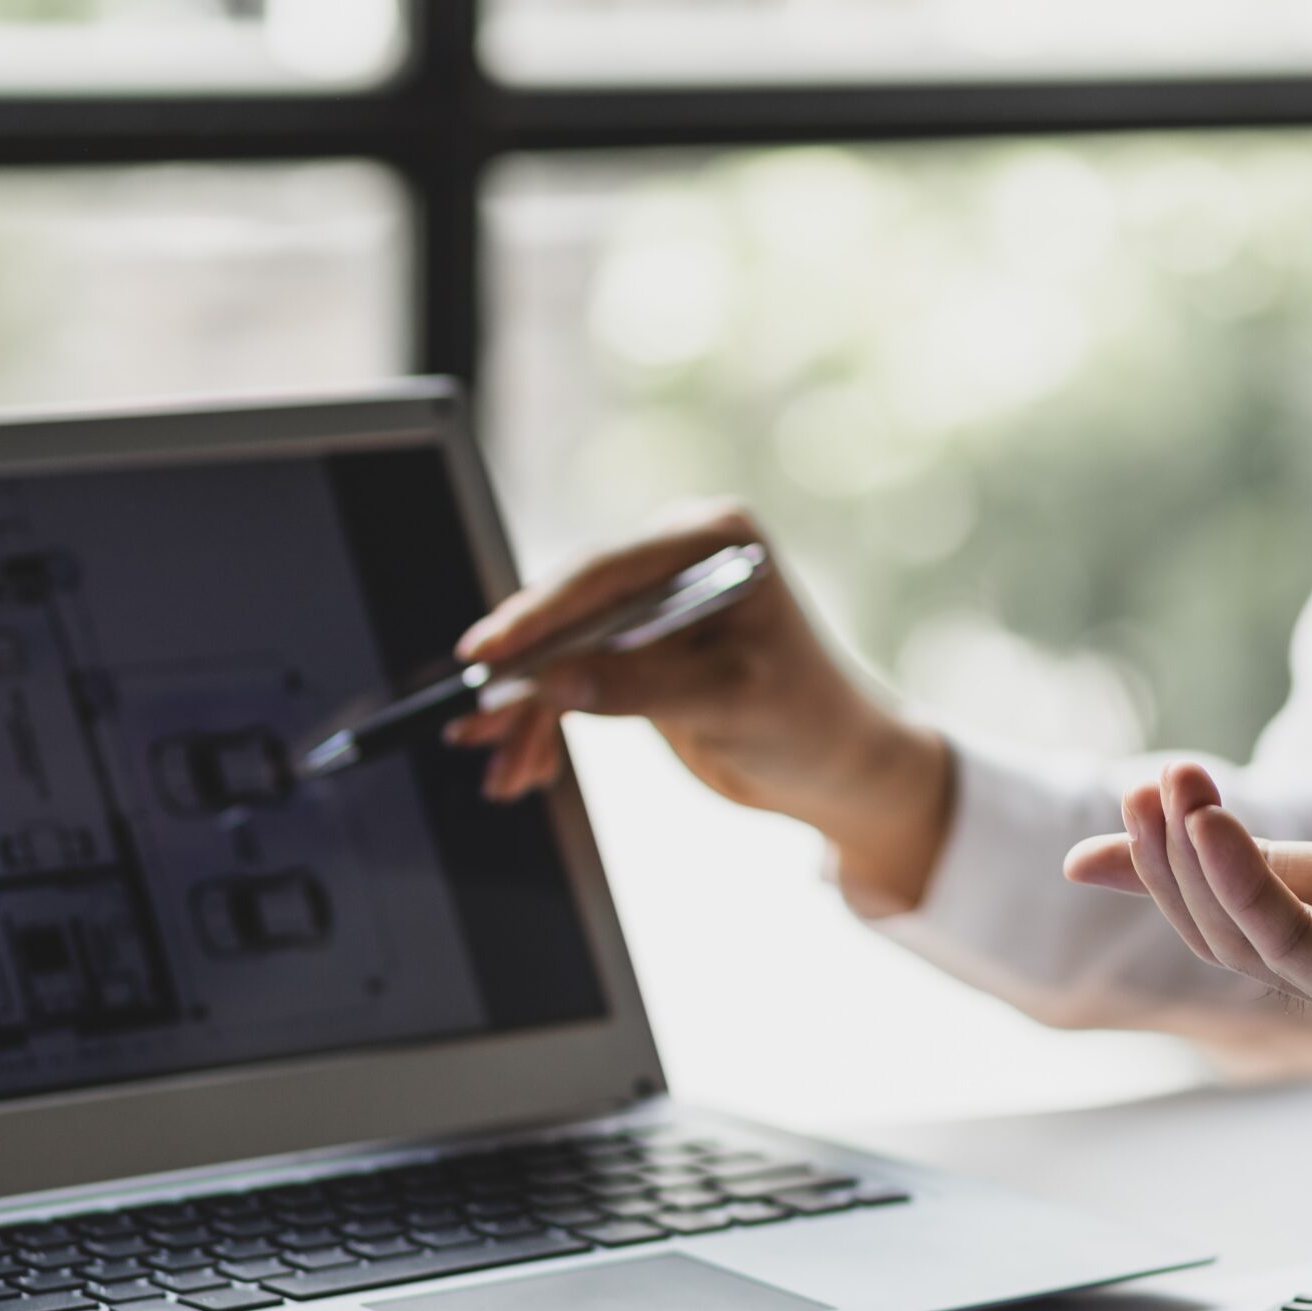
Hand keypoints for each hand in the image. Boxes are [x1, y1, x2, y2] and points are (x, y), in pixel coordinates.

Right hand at [449, 502, 953, 908]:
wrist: (841, 767)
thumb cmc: (810, 723)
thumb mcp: (731, 705)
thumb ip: (643, 689)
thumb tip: (552, 682)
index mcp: (712, 540)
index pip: (606, 572)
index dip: (538, 615)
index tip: (486, 653)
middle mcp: (676, 559)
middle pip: (572, 609)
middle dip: (522, 675)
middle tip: (470, 721)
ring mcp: (655, 604)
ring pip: (563, 650)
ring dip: (527, 713)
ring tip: (500, 771)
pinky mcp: (640, 650)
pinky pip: (574, 679)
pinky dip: (548, 724)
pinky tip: (525, 767)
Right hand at [1063, 636, 1311, 1194]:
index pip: (1273, 864)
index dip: (1193, 837)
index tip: (1124, 801)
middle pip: (1236, 901)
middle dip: (1172, 849)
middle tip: (1142, 782)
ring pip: (1245, 935)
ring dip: (1190, 866)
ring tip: (1164, 792)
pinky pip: (1298, 957)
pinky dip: (1244, 897)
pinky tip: (1213, 837)